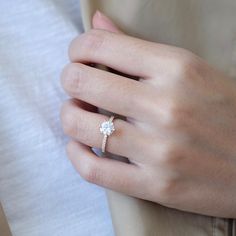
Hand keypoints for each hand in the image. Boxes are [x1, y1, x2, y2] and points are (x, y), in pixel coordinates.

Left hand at [60, 11, 235, 217]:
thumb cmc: (226, 113)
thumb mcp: (190, 69)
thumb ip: (137, 48)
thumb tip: (97, 24)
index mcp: (176, 68)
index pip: (100, 45)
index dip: (78, 49)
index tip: (79, 57)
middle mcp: (165, 106)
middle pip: (80, 82)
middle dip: (70, 80)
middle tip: (78, 86)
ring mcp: (159, 150)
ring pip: (79, 126)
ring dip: (69, 116)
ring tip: (79, 115)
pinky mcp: (155, 185)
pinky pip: (93, 170)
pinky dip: (76, 155)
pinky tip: (80, 146)